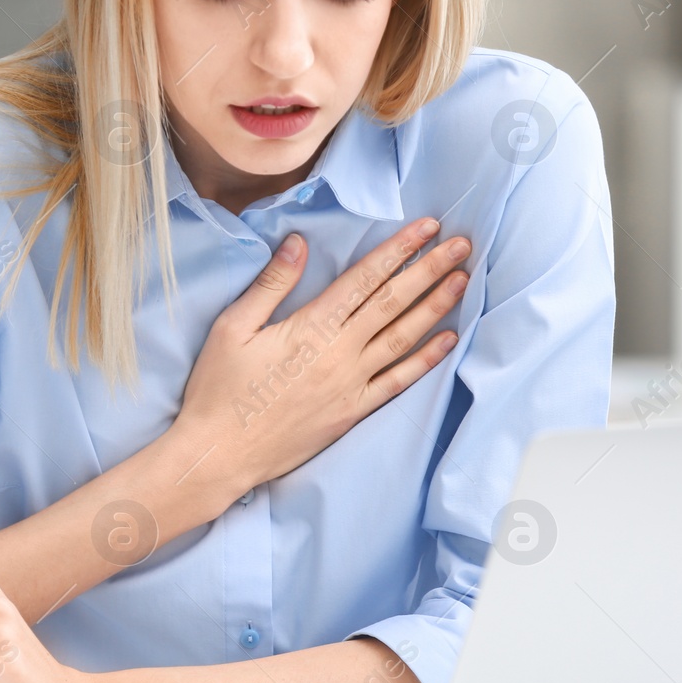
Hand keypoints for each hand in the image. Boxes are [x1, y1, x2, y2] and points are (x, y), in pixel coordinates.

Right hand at [176, 217, 469, 492]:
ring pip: (403, 337)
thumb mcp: (232, 328)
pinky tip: (447, 341)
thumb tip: (298, 243)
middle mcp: (340, 353)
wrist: (220, 454)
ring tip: (463, 281)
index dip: (399, 249)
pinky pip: (397, 382)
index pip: (365, 278)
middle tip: (462, 245)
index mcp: (311, 327)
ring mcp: (350, 385)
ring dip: (436, 306)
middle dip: (430, 269)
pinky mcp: (352, 412)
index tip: (427, 228)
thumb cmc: (219, 390)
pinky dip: (425, 360)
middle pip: (394, 302)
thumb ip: (270, 284)